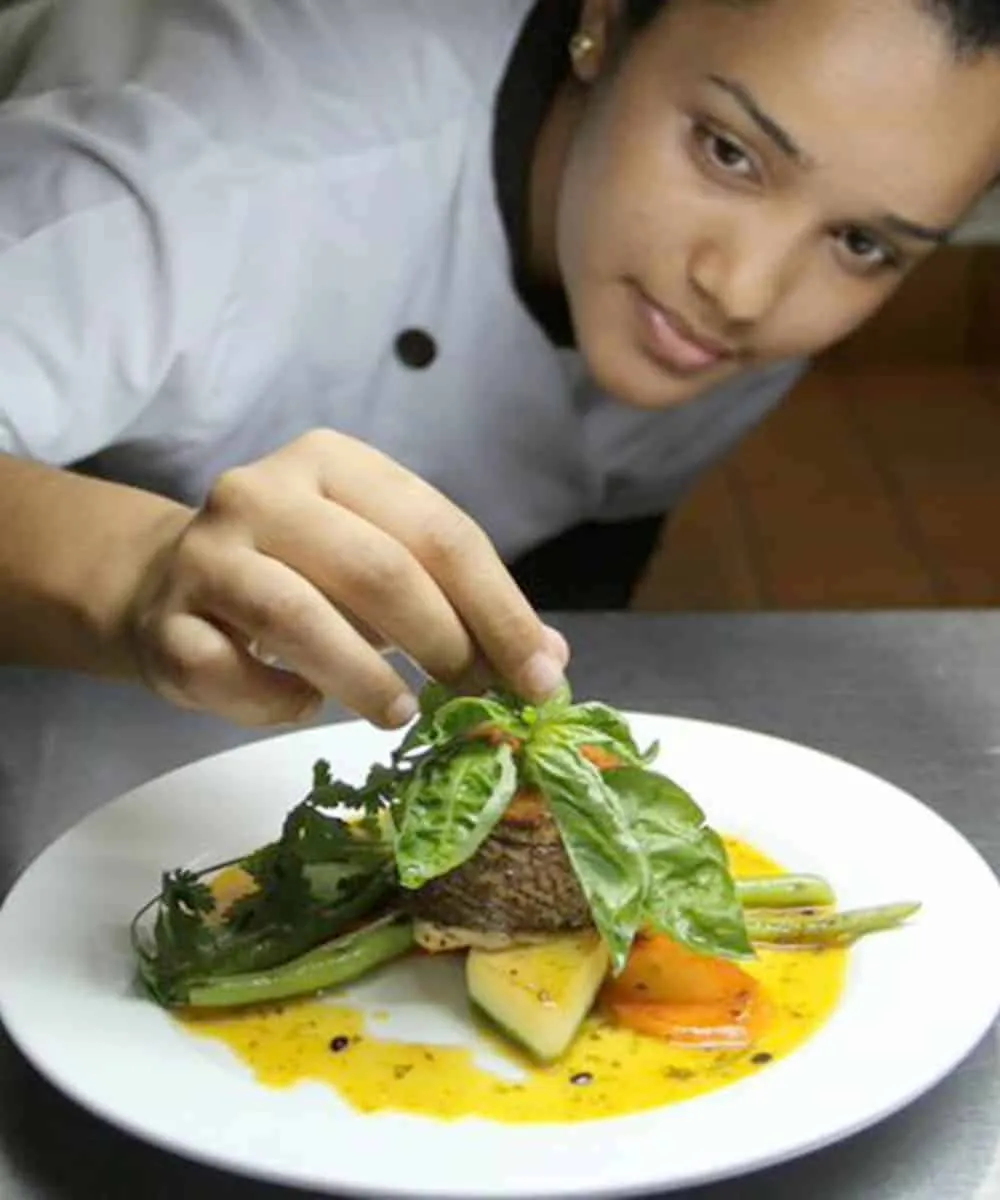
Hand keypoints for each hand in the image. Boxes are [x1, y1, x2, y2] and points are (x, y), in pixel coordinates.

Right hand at [122, 430, 569, 727]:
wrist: (168, 584)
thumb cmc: (299, 574)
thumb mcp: (383, 565)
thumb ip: (460, 602)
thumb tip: (549, 662)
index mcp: (333, 460)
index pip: (439, 532)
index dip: (501, 610)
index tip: (542, 677)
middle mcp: (262, 491)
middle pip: (378, 570)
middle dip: (443, 642)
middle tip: (473, 696)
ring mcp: (205, 554)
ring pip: (298, 619)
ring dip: (365, 680)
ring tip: (401, 715)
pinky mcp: (166, 622)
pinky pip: (231, 675)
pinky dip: (278, 703)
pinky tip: (304, 704)